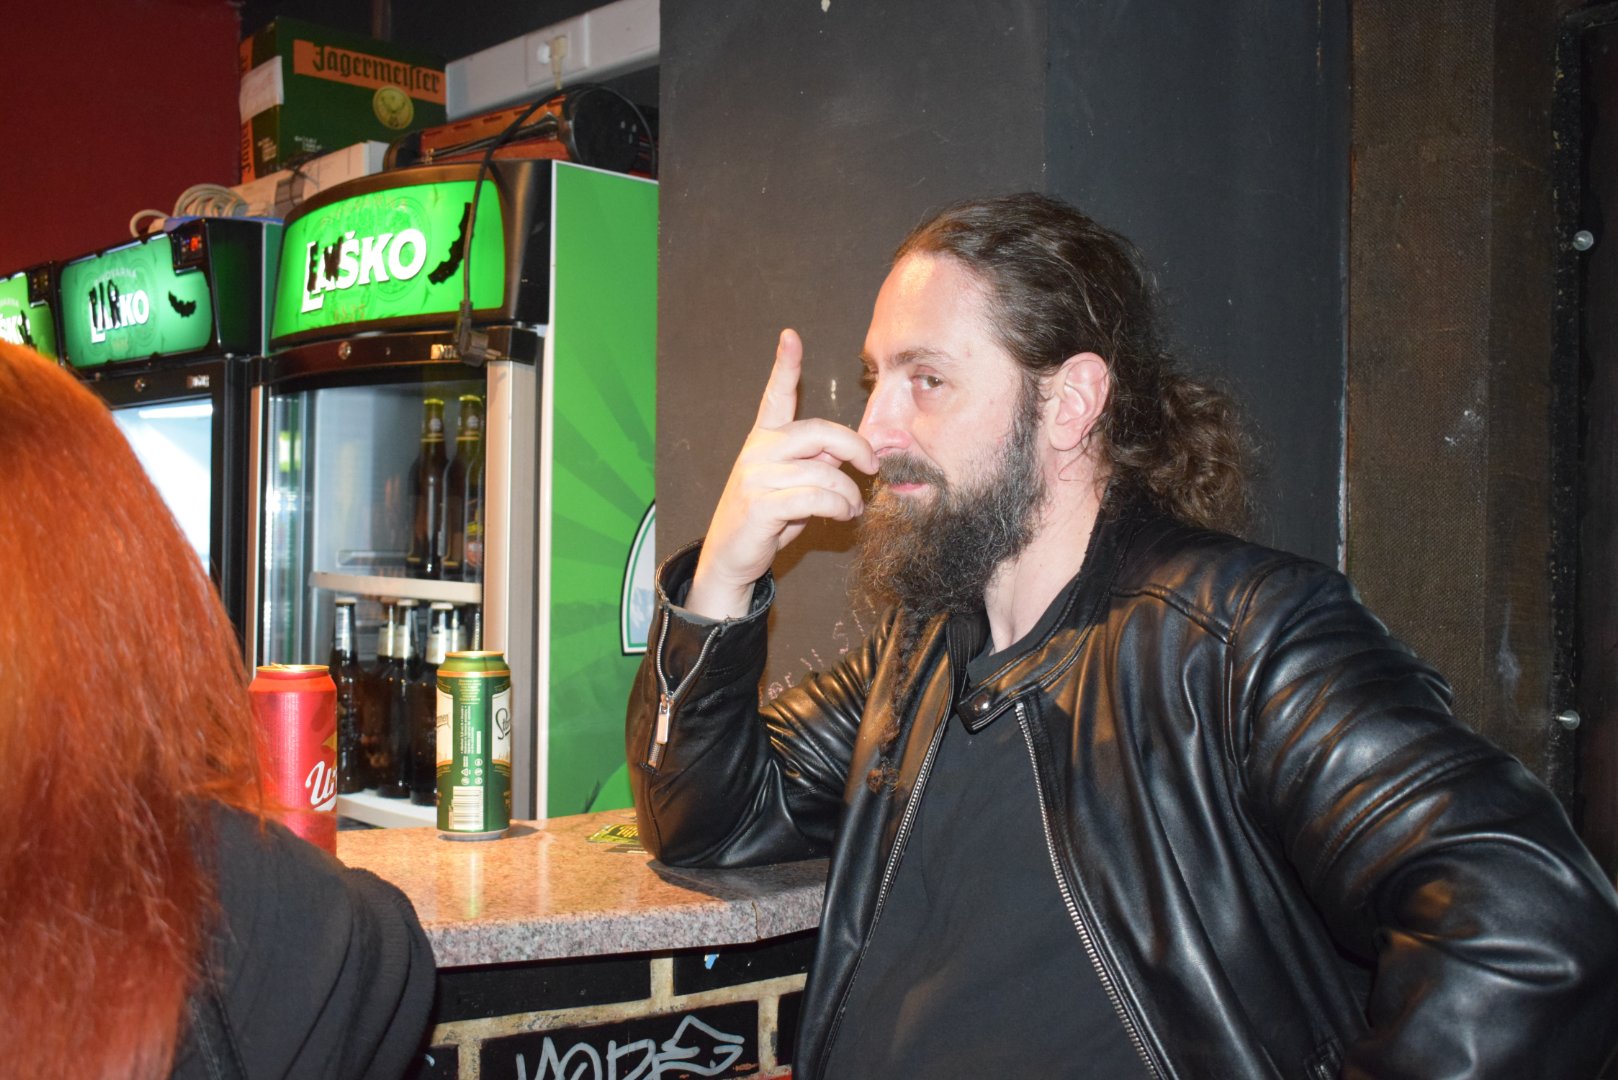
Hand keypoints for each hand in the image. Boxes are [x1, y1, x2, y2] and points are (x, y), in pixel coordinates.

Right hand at [686, 329, 877, 619]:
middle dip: (855, 447)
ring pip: (824, 473)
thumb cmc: (766, 518)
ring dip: (849, 493)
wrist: (731, 557)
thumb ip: (815, 462)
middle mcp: (757, 451)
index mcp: (763, 439)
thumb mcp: (792, 484)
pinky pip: (816, 499)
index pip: (775, 396)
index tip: (790, 336)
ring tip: (852, 507)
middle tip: (873, 464)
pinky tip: (843, 515)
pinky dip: (839, 508)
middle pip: (818, 432)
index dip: (784, 366)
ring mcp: (756, 478)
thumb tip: (848, 454)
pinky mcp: (760, 506)